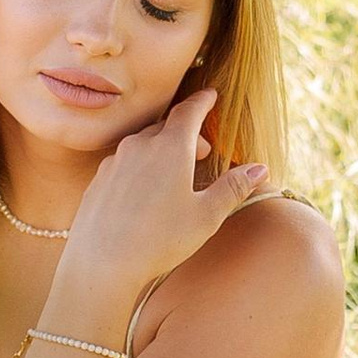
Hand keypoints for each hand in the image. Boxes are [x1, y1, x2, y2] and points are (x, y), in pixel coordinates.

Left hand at [56, 90, 271, 313]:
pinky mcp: (99, 180)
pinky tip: (145, 193)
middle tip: (202, 151)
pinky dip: (140, 166)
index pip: (189, 111)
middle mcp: (139, 146)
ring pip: (143, 144)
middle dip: (186, 133)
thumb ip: (233, 188)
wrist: (101, 262)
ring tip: (175, 173)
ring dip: (162, 150)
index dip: (203, 101)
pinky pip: (124, 163)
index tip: (210, 94)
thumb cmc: (159, 240)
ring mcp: (114, 162)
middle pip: (166, 127)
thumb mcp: (206, 216)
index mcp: (170, 148)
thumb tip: (259, 169)